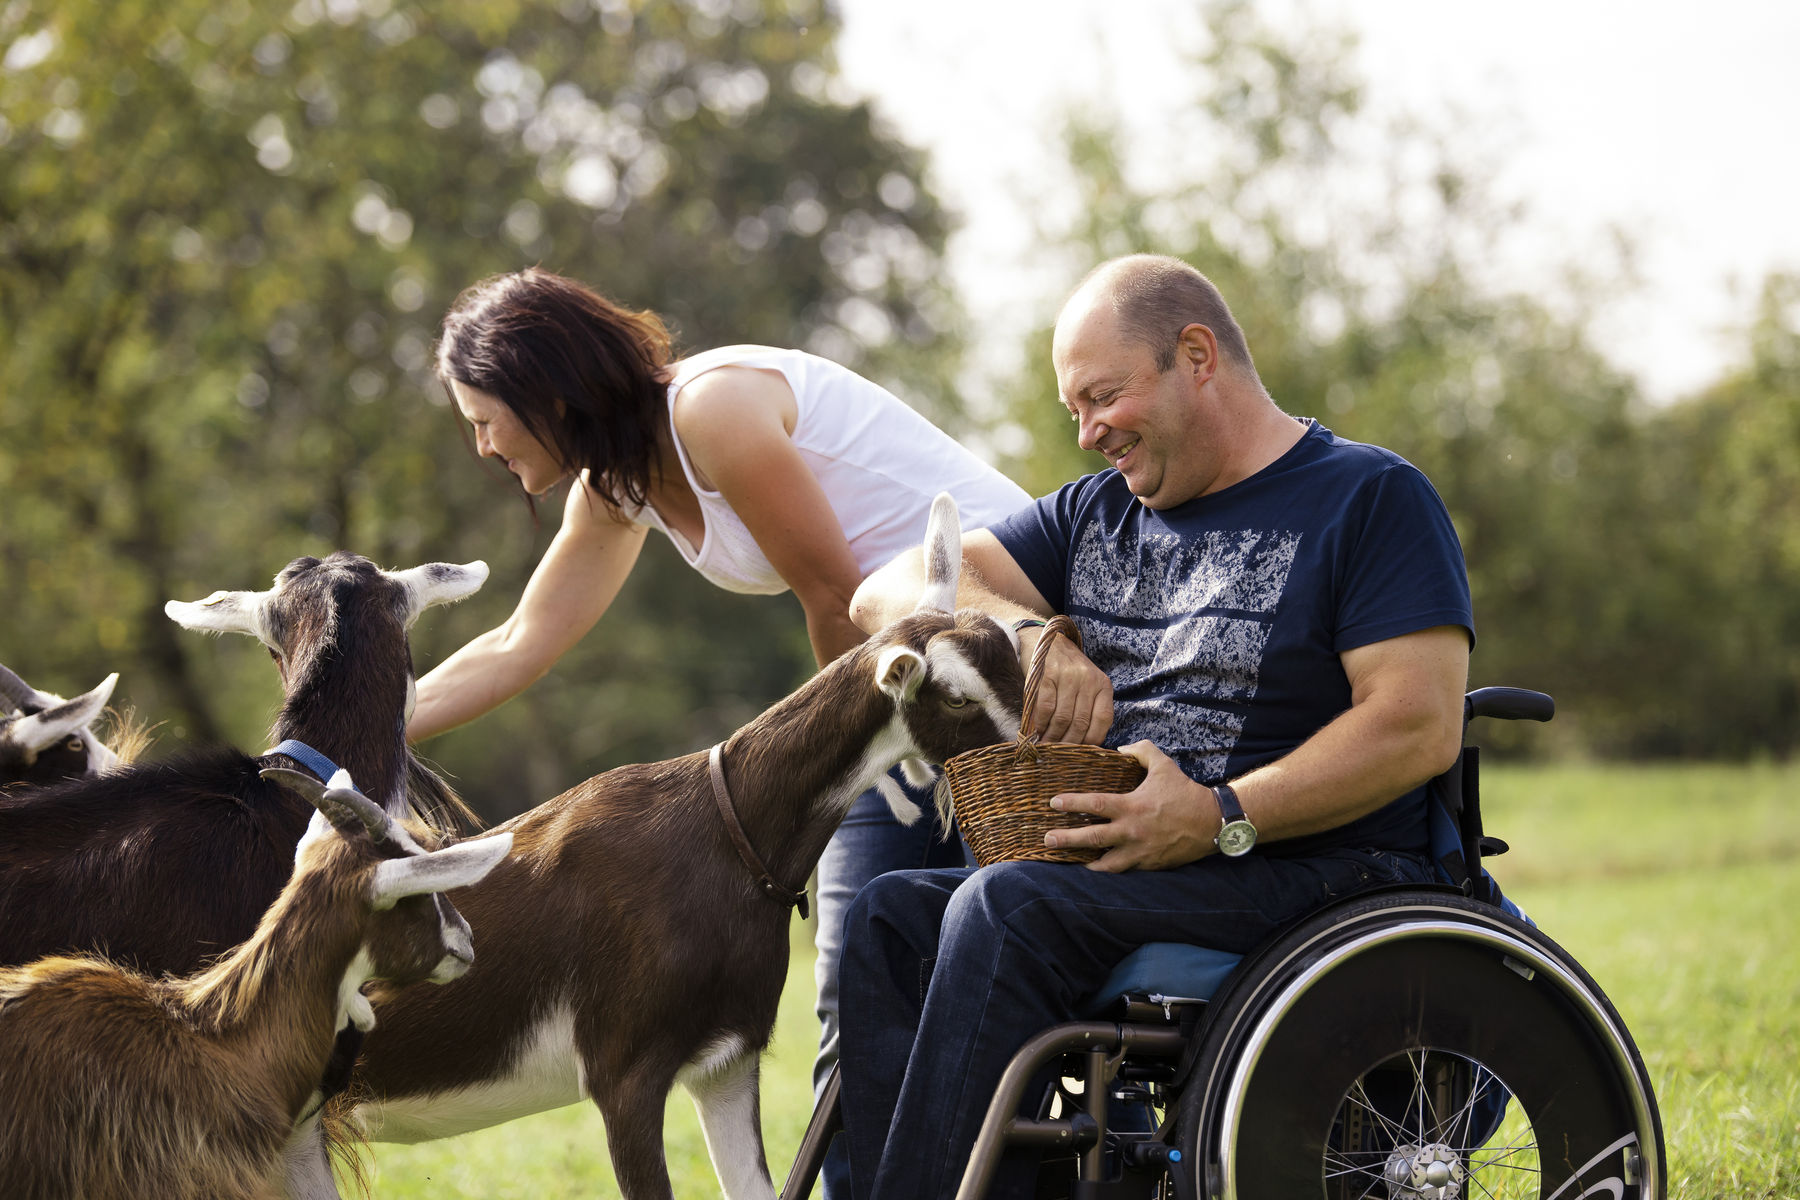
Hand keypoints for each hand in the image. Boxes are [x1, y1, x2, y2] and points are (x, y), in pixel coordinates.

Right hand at [1021, 627, 1113, 744]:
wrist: (1048, 641)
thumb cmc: (1068, 670)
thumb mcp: (1087, 685)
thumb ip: (1089, 709)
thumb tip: (1084, 746)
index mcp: (1103, 685)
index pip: (1103, 720)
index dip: (1092, 740)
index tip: (1081, 752)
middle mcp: (1088, 680)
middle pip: (1081, 722)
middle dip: (1068, 743)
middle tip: (1058, 753)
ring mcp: (1068, 676)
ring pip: (1062, 718)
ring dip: (1052, 736)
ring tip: (1046, 745)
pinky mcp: (1047, 675)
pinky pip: (1045, 707)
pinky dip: (1041, 723)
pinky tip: (1037, 730)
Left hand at [1044, 741, 1217, 871]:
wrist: (1212, 822)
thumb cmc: (1185, 792)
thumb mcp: (1164, 764)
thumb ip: (1140, 751)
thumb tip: (1121, 748)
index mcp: (1132, 806)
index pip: (1095, 805)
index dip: (1072, 803)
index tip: (1053, 803)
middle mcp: (1132, 831)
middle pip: (1092, 838)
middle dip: (1066, 840)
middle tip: (1046, 840)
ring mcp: (1140, 852)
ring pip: (1105, 864)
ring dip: (1085, 862)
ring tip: (1068, 861)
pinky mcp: (1148, 865)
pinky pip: (1123, 870)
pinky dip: (1108, 869)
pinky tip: (1097, 867)